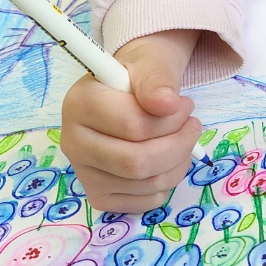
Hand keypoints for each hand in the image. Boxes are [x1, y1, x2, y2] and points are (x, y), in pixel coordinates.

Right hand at [60, 29, 202, 212]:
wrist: (125, 91)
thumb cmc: (138, 76)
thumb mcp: (150, 63)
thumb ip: (156, 80)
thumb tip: (166, 104)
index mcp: (79, 105)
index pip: (133, 125)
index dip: (171, 119)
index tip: (185, 104)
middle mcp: (73, 143)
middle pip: (137, 162)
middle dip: (178, 144)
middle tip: (192, 125)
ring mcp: (83, 174)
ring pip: (145, 183)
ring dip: (178, 162)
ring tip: (184, 138)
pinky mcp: (99, 196)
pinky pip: (146, 201)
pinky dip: (168, 182)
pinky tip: (169, 159)